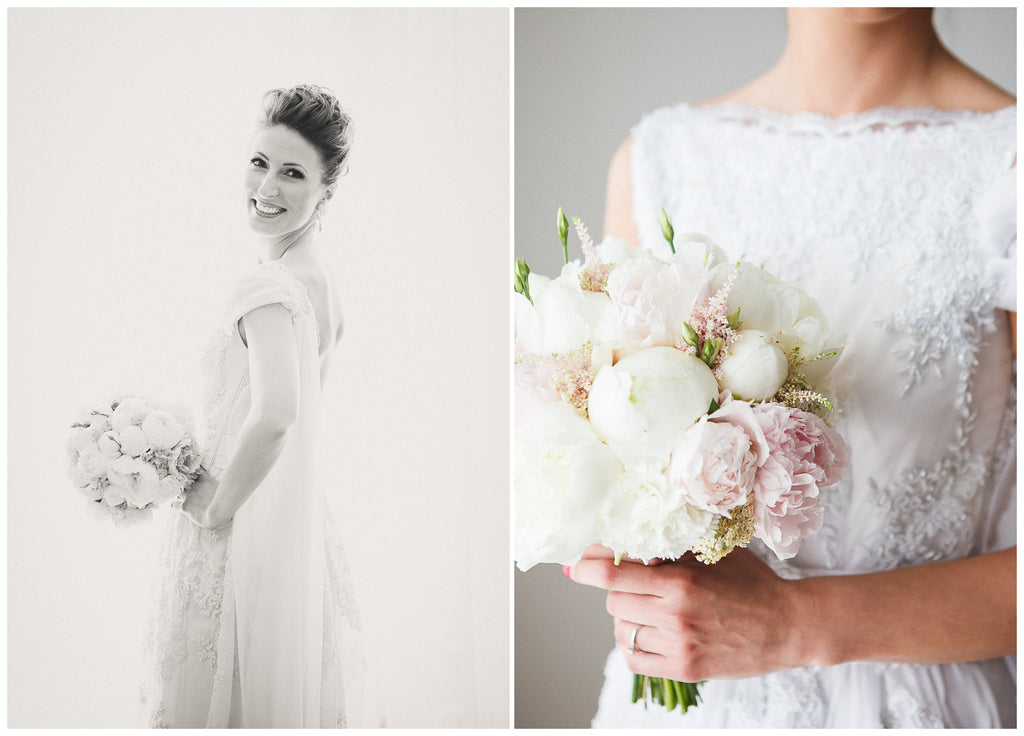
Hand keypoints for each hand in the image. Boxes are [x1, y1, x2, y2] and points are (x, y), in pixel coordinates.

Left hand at [178, 470, 227, 528]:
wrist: (217, 514)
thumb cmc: (224, 502)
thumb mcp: (224, 486)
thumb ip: (221, 480)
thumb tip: (230, 471)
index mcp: (204, 480)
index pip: (195, 470)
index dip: (193, 471)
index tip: (192, 472)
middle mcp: (194, 486)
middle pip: (185, 480)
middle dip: (186, 482)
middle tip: (187, 486)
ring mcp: (188, 496)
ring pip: (179, 492)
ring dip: (181, 494)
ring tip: (183, 497)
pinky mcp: (184, 506)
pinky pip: (174, 504)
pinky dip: (175, 505)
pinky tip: (176, 505)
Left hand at [568, 547, 804, 681]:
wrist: (787, 625)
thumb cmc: (749, 582)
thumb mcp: (710, 553)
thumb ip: (667, 548)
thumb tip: (619, 544)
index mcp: (679, 580)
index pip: (613, 575)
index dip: (588, 568)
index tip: (577, 566)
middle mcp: (675, 614)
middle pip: (613, 602)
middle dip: (618, 590)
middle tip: (638, 586)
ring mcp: (679, 645)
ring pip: (621, 630)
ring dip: (627, 618)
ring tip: (650, 609)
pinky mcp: (685, 668)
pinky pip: (634, 659)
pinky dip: (633, 645)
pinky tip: (650, 633)